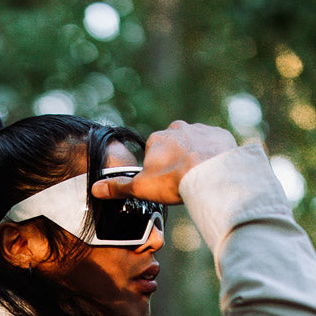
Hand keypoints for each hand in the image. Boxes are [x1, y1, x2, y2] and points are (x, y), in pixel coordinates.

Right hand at [91, 121, 236, 204]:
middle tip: (181, 181)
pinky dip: (214, 156)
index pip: (152, 153)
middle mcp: (178, 127)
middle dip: (176, 160)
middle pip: (173, 146)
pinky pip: (215, 145)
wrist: (211, 174)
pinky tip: (214, 171)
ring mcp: (200, 129)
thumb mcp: (140, 187)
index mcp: (157, 138)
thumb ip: (118, 187)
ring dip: (195, 157)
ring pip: (194, 144)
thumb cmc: (173, 180)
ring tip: (198, 178)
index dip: (156, 170)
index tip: (163, 183)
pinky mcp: (220, 134)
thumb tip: (95, 188)